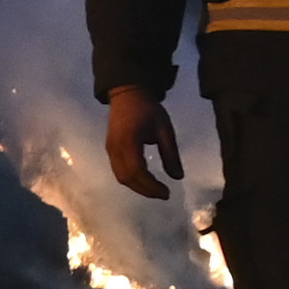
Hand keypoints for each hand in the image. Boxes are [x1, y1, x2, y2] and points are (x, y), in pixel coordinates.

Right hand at [102, 84, 183, 198]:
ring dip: (137, 187)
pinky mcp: (110, 149)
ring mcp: (110, 150)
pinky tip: (144, 180)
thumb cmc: (148, 109)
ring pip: (121, 176)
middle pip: (127, 178)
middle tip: (163, 194)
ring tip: (155, 190)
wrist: (127, 94)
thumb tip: (178, 177)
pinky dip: (131, 179)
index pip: (137, 172)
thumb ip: (170, 154)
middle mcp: (115, 149)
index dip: (151, 186)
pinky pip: (118, 170)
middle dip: (145, 190)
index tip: (167, 192)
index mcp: (129, 142)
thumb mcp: (164, 129)